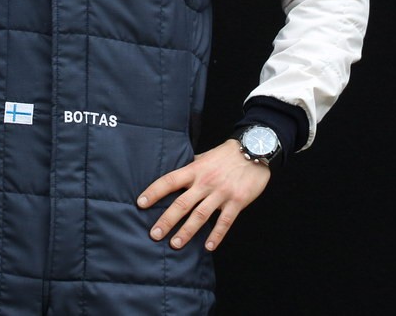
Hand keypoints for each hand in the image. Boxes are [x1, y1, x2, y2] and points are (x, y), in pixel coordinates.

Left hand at [136, 139, 269, 251]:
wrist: (254, 150)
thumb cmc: (226, 154)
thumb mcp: (205, 157)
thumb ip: (190, 168)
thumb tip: (175, 177)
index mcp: (195, 170)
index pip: (169, 181)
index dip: (154, 192)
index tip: (141, 203)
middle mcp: (205, 182)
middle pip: (182, 203)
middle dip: (167, 220)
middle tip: (154, 235)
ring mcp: (221, 193)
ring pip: (200, 215)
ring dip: (187, 231)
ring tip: (175, 244)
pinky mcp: (237, 201)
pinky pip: (225, 222)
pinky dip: (216, 235)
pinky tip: (208, 247)